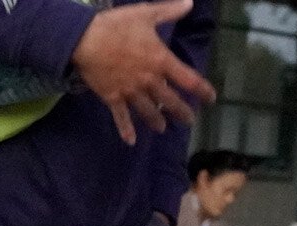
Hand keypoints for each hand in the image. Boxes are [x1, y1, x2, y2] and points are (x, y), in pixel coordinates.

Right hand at [71, 0, 214, 145]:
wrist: (85, 40)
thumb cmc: (117, 26)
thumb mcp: (146, 14)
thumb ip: (169, 11)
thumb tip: (190, 3)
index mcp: (161, 61)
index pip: (189, 80)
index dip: (202, 91)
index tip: (210, 99)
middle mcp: (149, 80)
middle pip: (170, 101)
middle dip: (182, 112)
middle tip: (189, 121)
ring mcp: (130, 91)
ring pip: (148, 111)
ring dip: (157, 121)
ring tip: (163, 129)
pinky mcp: (112, 97)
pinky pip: (121, 117)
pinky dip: (126, 130)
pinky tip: (131, 141)